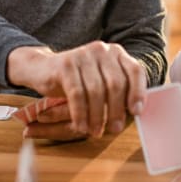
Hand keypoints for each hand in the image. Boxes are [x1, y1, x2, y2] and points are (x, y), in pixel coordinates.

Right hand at [7, 41, 146, 136]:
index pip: (135, 71)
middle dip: (116, 110)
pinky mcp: (65, 65)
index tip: (136, 112)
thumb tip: (136, 113)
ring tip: (95, 131)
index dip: (138, 92)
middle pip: (116, 83)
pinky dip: (80, 114)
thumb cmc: (78, 80)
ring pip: (96, 91)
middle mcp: (101, 50)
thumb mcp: (101, 82)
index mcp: (116, 53)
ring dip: (97, 116)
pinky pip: (77, 94)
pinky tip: (81, 126)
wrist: (42, 68)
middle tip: (114, 129)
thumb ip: (118, 92)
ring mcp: (83, 55)